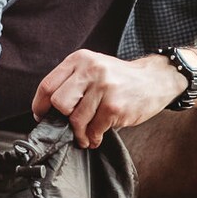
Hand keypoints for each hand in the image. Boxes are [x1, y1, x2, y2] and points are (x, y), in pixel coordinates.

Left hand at [31, 50, 185, 146]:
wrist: (155, 80)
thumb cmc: (120, 80)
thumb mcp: (94, 69)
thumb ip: (73, 82)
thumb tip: (49, 111)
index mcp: (79, 60)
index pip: (48, 85)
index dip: (40, 106)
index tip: (43, 116)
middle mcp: (90, 70)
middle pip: (59, 103)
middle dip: (62, 120)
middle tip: (70, 126)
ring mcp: (103, 87)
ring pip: (76, 119)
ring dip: (79, 134)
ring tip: (86, 136)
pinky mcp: (114, 105)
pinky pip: (94, 129)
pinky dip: (93, 138)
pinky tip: (97, 136)